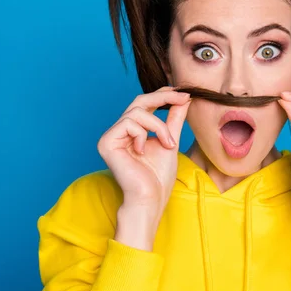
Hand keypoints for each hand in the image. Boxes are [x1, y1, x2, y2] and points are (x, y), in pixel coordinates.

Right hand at [97, 86, 191, 211]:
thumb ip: (174, 119)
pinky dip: (143, 135)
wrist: (150, 197)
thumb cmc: (159, 176)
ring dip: (159, 126)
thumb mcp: (171, 140)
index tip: (185, 94)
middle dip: (164, 98)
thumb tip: (184, 97)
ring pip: (137, 112)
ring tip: (168, 144)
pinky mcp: (106, 142)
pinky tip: (143, 151)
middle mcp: (119, 131)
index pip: (146, 104)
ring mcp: (111, 136)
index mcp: (133, 131)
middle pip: (139, 101)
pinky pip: (129, 123)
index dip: (163, 95)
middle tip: (184, 98)